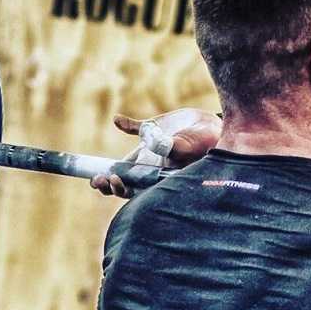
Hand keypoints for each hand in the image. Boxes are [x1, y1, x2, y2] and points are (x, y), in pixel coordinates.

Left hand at [90, 108, 222, 197]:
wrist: (214, 125)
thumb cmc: (205, 141)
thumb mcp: (188, 147)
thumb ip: (170, 148)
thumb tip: (150, 143)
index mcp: (160, 175)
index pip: (137, 189)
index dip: (121, 189)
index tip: (113, 179)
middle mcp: (153, 166)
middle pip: (127, 181)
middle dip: (110, 185)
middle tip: (98, 180)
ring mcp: (151, 149)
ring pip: (126, 163)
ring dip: (110, 168)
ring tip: (96, 175)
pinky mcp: (153, 130)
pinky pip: (135, 129)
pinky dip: (125, 124)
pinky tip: (119, 120)